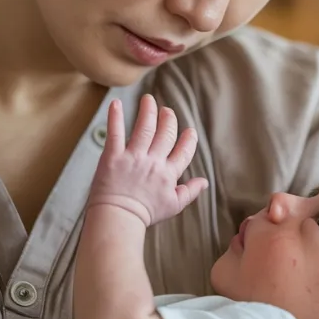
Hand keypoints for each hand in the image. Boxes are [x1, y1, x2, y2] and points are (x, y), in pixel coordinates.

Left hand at [88, 94, 207, 225]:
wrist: (118, 219)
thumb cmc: (145, 215)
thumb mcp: (173, 206)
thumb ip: (190, 192)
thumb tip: (205, 182)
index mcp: (169, 174)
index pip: (184, 151)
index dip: (188, 139)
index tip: (190, 131)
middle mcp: (153, 162)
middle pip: (166, 134)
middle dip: (169, 119)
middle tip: (167, 110)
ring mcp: (133, 157)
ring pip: (145, 128)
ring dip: (148, 111)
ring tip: (149, 99)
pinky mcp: (113, 156)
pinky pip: (115, 132)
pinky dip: (115, 116)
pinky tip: (117, 103)